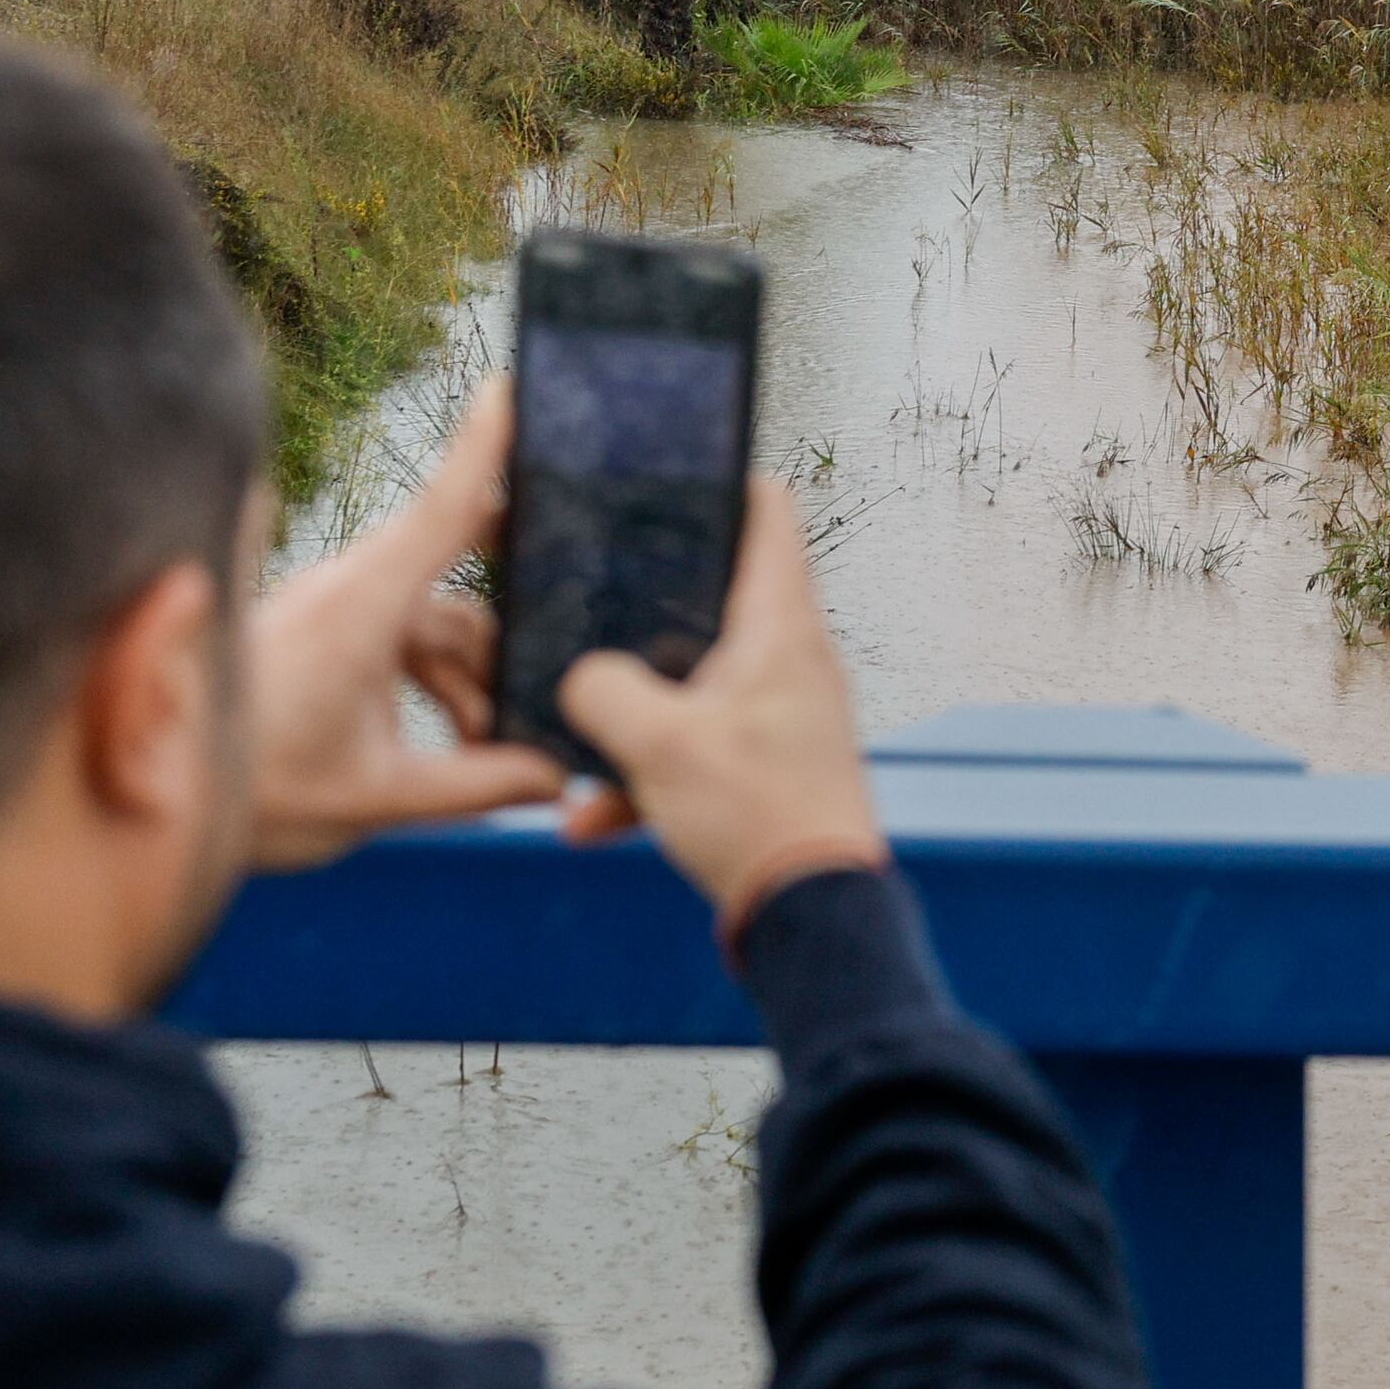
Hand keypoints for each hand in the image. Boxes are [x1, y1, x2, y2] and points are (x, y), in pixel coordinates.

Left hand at [240, 378, 568, 871]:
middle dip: (500, 663)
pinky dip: (437, 688)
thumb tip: (557, 776)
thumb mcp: (377, 797)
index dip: (482, 447)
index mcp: (359, 610)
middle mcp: (351, 592)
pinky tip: (453, 749)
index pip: (440, 512)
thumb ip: (476, 785)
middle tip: (533, 718)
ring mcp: (340, 610)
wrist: (162, 800)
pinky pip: (408, 643)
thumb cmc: (257, 789)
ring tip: (478, 760)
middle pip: (462, 603)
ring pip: (440, 629)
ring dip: (468, 689)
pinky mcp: (331, 633)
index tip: (509, 384)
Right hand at [559, 478, 888, 941]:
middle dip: (644, 604)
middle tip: (588, 592)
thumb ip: (603, 690)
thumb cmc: (760, 818)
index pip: (770, 514)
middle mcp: (790, 661)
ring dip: (634, 715)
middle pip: (714, 598)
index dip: (723, 478)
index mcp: (780, 627)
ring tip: (578, 743)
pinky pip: (696, 752)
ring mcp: (781, 715)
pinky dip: (648, 778)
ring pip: (693, 686)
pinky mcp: (767, 768)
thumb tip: (584, 677)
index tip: (669, 469)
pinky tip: (595, 819)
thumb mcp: (658, 743)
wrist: (812, 920)